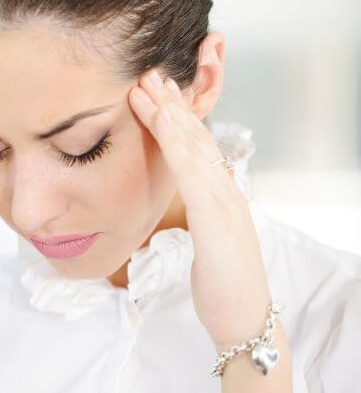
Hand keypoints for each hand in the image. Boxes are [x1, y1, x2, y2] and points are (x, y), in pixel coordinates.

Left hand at [128, 68, 271, 349]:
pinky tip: (163, 125)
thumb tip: (185, 197)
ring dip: (171, 114)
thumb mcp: (205, 240)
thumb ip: (198, 214)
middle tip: (147, 71)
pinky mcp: (219, 222)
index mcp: (220, 196)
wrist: (244, 320)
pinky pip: (195, 176)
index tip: (152, 91)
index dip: (175, 117)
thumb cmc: (221, 284)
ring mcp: (226, 204)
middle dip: (171, 103)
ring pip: (196, 148)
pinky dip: (178, 146)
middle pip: (197, 138)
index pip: (196, 148)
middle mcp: (226, 192)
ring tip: (149, 86)